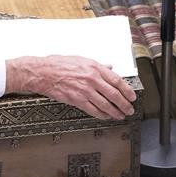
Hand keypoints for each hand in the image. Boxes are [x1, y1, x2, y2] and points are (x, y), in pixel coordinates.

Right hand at [5, 55, 135, 120]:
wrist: (43, 72)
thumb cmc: (59, 64)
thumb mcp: (81, 60)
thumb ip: (98, 66)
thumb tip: (110, 68)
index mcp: (95, 68)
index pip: (117, 81)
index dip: (127, 91)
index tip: (132, 96)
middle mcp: (92, 79)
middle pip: (114, 95)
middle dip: (124, 104)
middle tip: (130, 110)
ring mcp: (85, 91)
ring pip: (106, 105)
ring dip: (115, 112)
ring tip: (120, 116)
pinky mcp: (77, 101)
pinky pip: (93, 110)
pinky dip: (102, 115)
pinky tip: (106, 117)